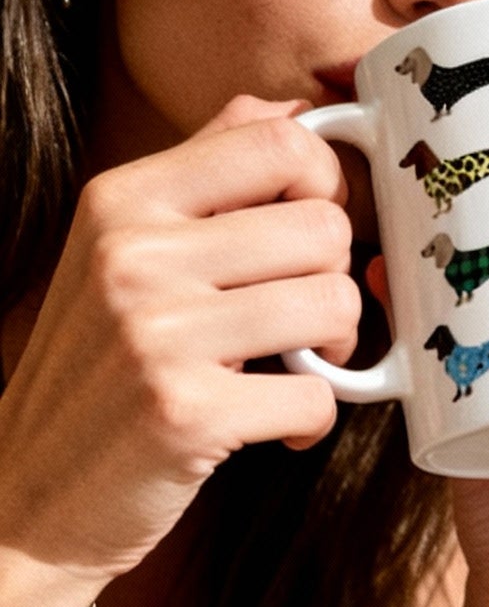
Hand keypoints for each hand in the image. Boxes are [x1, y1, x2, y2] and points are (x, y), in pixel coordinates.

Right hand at [0, 96, 359, 582]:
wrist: (34, 494)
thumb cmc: (96, 372)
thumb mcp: (121, 252)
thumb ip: (203, 176)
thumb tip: (293, 112)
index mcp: (122, 201)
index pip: (279, 142)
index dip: (326, 185)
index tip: (311, 236)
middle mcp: (135, 256)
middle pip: (324, 225)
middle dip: (334, 279)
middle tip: (304, 324)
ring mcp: (159, 335)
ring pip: (335, 303)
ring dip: (335, 351)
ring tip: (294, 371)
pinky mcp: (189, 414)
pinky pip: (318, 396)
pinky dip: (313, 422)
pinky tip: (276, 429)